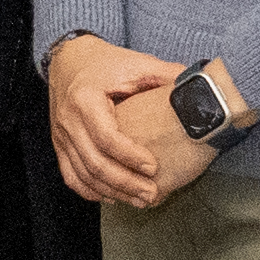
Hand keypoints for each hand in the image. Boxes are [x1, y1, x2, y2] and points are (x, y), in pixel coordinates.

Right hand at [40, 35, 180, 208]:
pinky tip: (112, 197)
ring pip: (83, 175)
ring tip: (139, 200)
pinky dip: (91, 191)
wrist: (69, 59)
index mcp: (86, 98)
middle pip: (94, 162)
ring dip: (112, 192)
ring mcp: (61, 135)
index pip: (106, 137)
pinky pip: (71, 176)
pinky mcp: (59, 145)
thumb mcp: (136, 63)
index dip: (130, 156)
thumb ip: (167, 76)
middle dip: (125, 183)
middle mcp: (69, 120)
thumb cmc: (106, 63)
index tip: (153, 166)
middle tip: (151, 194)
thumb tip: (200, 88)